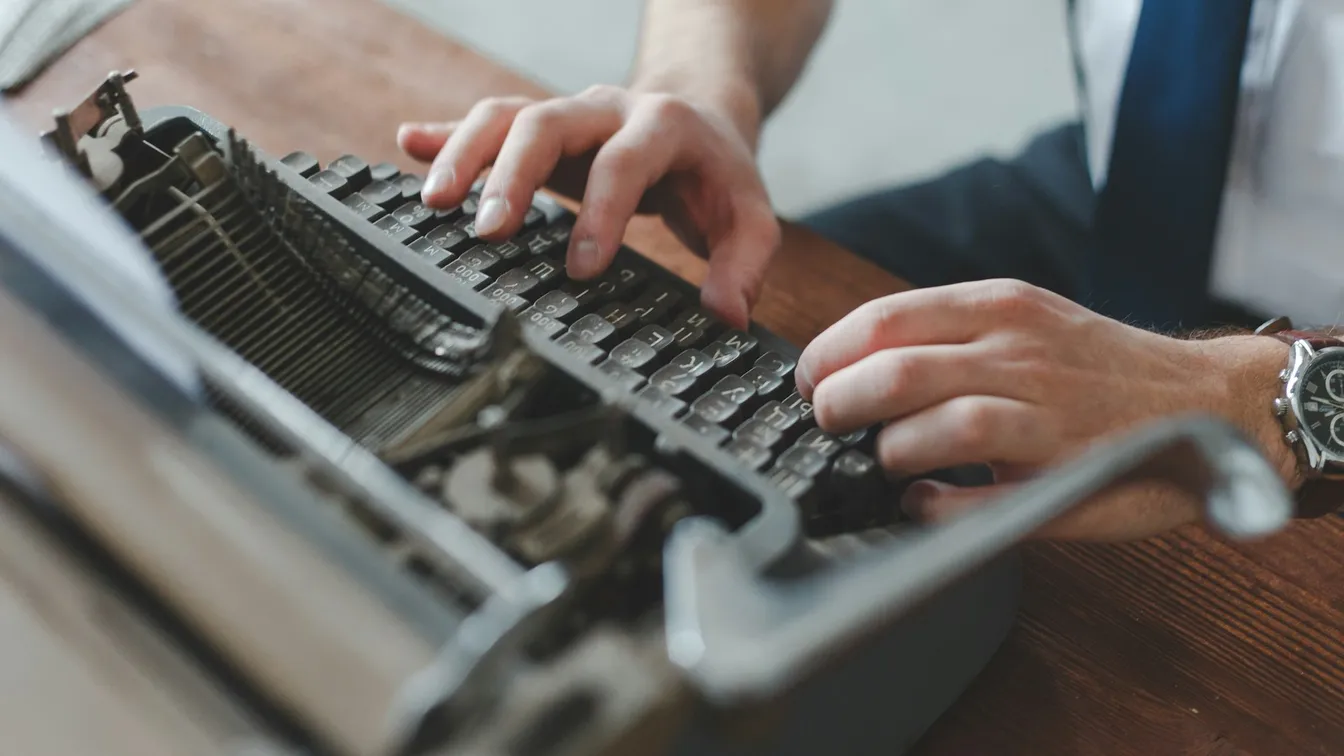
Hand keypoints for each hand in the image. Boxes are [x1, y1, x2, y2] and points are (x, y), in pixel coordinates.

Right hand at [396, 85, 779, 327]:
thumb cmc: (718, 177)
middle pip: (547, 124)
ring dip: (465, 153)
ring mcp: (567, 114)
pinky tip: (407, 147)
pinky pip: (486, 121)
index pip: (624, 164)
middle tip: (487, 232)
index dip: (601, 214)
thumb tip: (726, 316)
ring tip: (432, 203)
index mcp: (663, 128)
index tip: (581, 271)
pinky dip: (446, 133)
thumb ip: (743, 266)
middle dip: (512, 176)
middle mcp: (607, 110)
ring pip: (506, 116)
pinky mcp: (538, 126)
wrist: (701, 116)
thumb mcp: (750, 218)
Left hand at [795, 279, 1297, 540]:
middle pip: (897, 373)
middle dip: (841, 403)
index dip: (829, 352)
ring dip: (888, 451)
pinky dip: (935, 506)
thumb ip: (949, 333)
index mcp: (1001, 309)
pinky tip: (924, 502)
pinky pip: (978, 500)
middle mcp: (1020, 355)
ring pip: (937, 429)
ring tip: (882, 458)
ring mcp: (1045, 417)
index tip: (809, 379)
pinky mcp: (1063, 478)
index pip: (886, 319)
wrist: (1210, 402)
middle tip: (828, 422)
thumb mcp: (1025, 319)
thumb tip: (854, 363)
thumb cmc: (1098, 366)